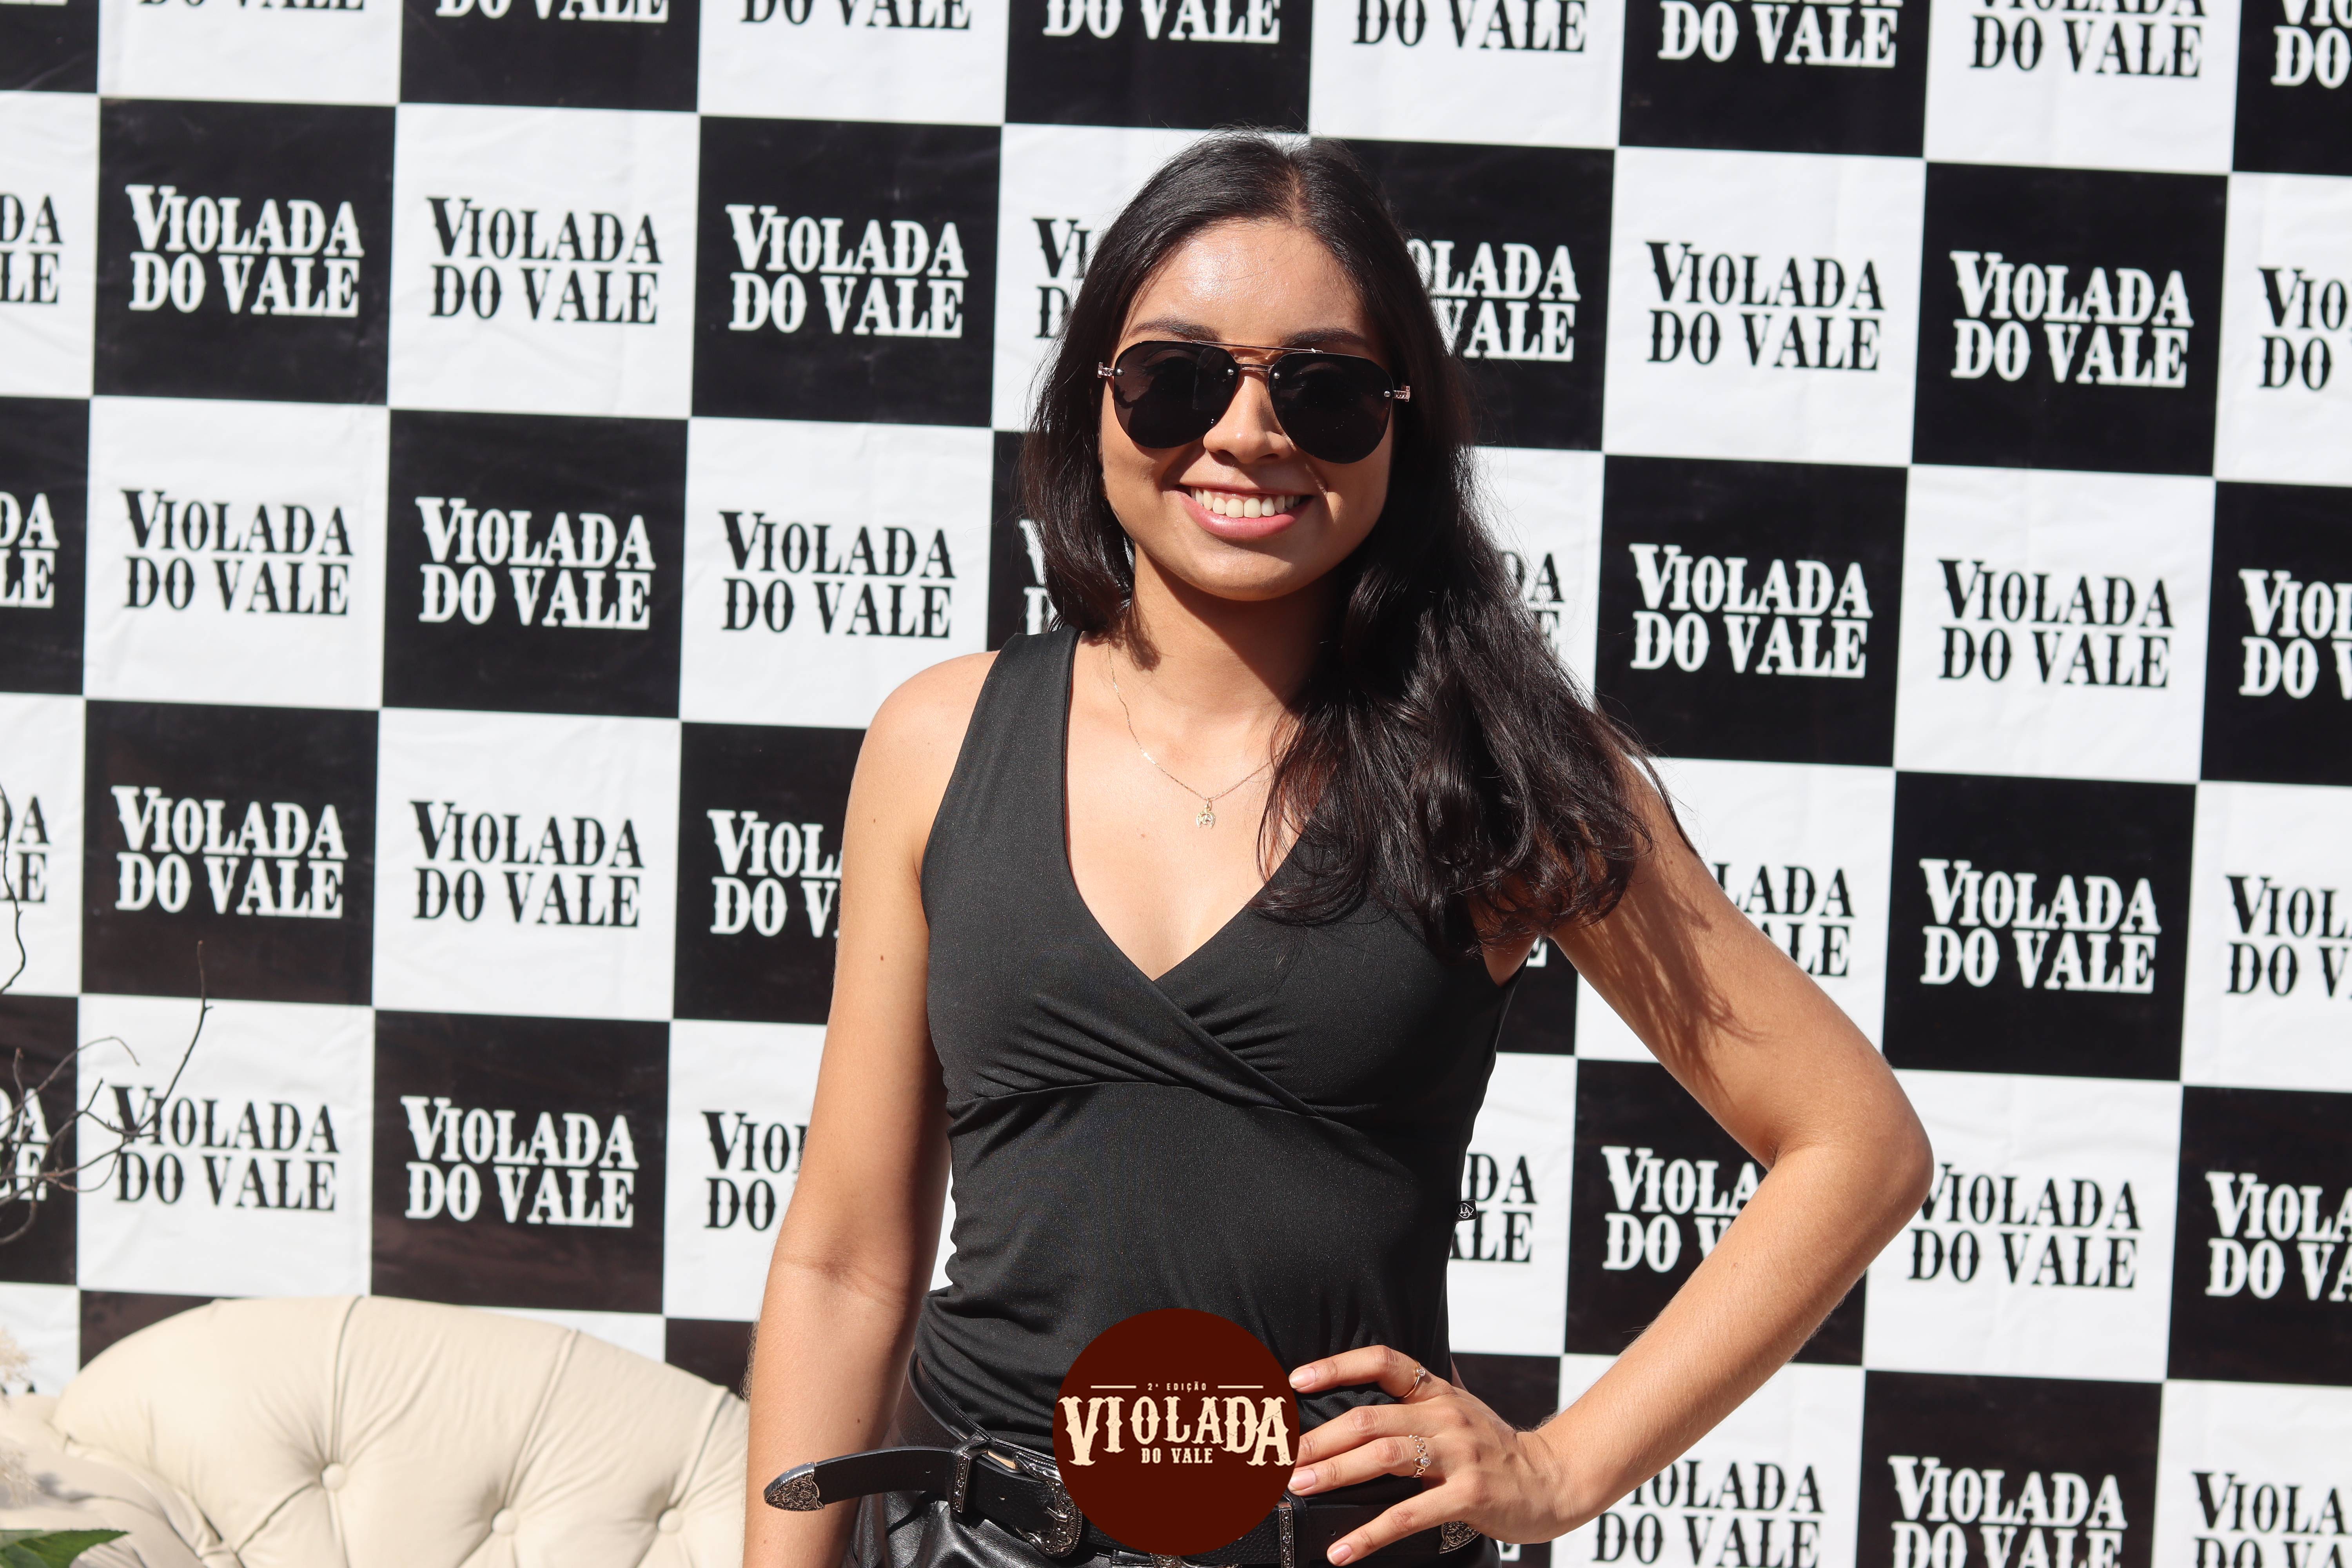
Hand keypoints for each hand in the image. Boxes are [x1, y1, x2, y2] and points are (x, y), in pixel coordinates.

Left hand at [1284, 1346, 1575, 1562]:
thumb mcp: (1461, 1409)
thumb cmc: (1499, 1448)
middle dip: (1319, 1438)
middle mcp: (1446, 1416)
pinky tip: (1341, 1549)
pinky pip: (1408, 1514)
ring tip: (1299, 1487)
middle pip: (1370, 1418)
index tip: (1297, 1379)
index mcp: (1438, 1392)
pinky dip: (1369, 1533)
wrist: (1554, 1480)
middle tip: (1282, 1457)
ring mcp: (1458, 1455)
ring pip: (1383, 1457)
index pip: (1383, 1361)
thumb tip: (1378, 1376)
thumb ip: (1423, 1395)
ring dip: (1334, 1473)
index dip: (1337, 1366)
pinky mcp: (1468, 1496)